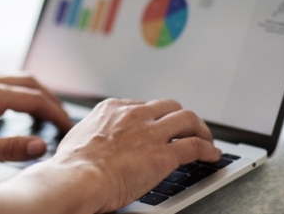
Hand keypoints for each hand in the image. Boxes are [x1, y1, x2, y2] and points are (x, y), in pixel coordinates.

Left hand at [0, 74, 72, 168]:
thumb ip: (7, 148)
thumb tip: (40, 145)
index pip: (33, 98)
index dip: (55, 113)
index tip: (67, 127)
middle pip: (28, 81)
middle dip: (50, 99)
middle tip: (62, 119)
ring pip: (14, 77)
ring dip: (35, 91)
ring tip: (46, 111)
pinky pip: (0, 79)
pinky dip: (18, 89)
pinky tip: (16, 104)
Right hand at [45, 99, 221, 212]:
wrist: (77, 179)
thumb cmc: (72, 166)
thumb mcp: (79, 137)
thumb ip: (93, 134)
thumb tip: (92, 140)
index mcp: (112, 109)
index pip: (142, 105)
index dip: (154, 117)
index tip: (158, 125)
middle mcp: (134, 114)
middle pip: (169, 106)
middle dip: (180, 117)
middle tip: (187, 128)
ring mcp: (151, 132)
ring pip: (188, 119)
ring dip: (200, 129)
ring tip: (206, 139)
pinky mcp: (164, 154)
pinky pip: (195, 146)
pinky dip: (208, 149)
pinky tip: (212, 155)